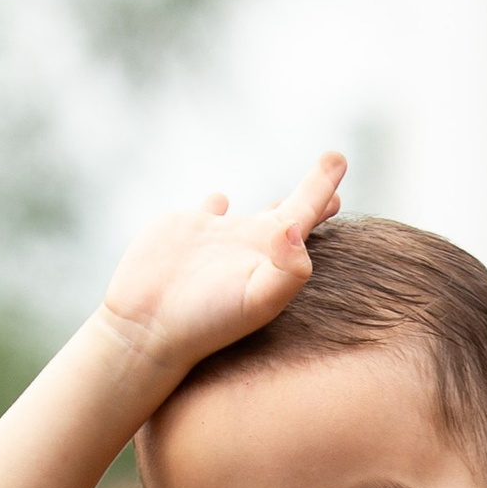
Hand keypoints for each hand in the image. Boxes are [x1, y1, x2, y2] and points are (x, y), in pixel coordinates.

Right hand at [99, 153, 346, 390]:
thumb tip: (296, 229)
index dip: (322, 188)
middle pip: (289, 212)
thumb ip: (288, 269)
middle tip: (333, 163)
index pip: (306, 213)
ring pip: (250, 216)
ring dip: (272, 206)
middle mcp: (249, 245)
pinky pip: (207, 211)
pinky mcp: (184, 231)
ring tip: (289, 199)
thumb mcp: (257, 299)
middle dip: (312, 191)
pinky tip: (219, 201)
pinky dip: (215, 204)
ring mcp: (217, 238)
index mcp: (272, 255)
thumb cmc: (206, 321)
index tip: (339, 159)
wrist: (147, 328)